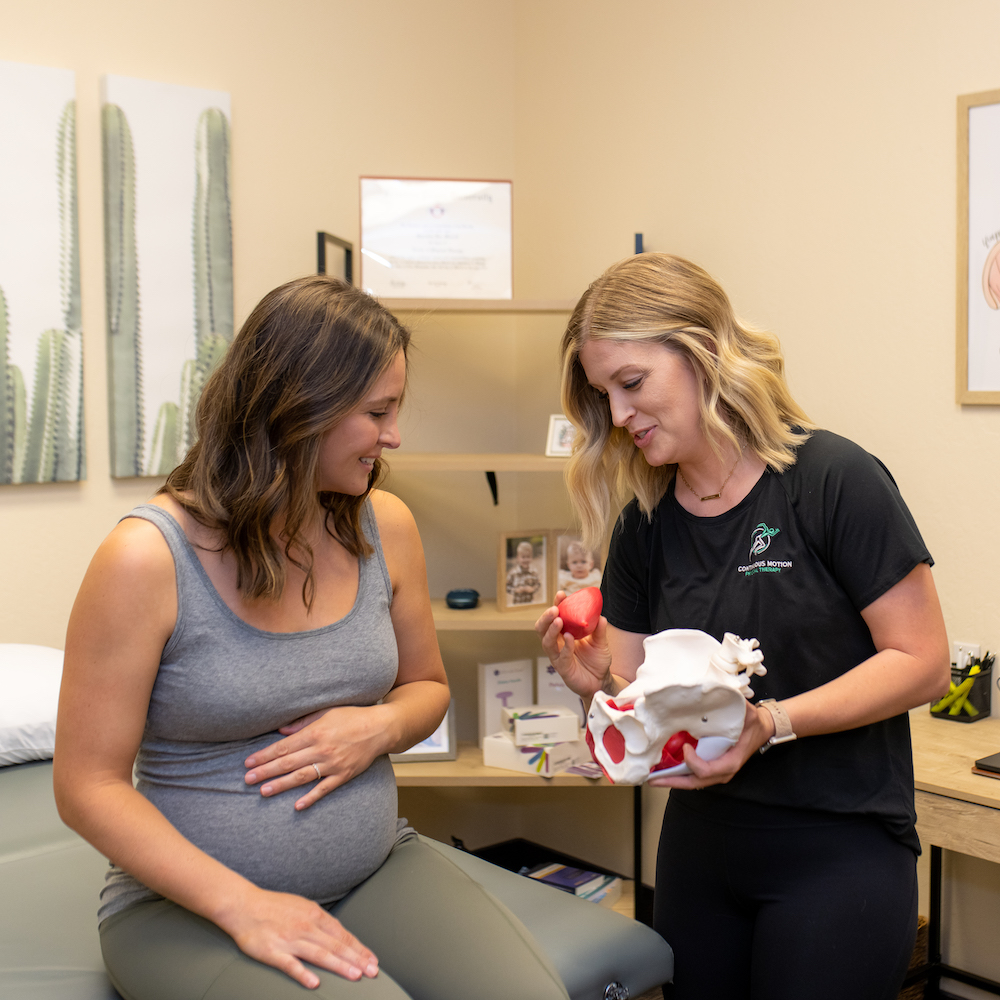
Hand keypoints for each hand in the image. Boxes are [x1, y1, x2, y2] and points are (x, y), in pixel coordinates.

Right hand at [222, 887, 377, 988]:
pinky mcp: (273, 952)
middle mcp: (306, 927)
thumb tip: (338, 933)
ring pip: (320, 954)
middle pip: (336, 945)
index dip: (358, 948)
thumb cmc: (274, 906)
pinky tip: (314, 983)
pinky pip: (290, 965)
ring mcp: (290, 940)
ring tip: (354, 976)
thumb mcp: (303, 906)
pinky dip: (303, 974)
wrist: (244, 905)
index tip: (371, 959)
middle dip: (356, 959)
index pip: (342, 934)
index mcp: (314, 915)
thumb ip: (319, 921)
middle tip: (372, 971)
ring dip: (339, 965)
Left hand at [244, 705, 388, 809]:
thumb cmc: (352, 716)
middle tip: (247, 779)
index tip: (249, 762)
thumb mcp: (326, 712)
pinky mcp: (344, 775)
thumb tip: (281, 731)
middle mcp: (322, 749)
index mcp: (315, 732)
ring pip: (302, 777)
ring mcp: (333, 764)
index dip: (264, 755)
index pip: (284, 747)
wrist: (380, 728)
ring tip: (263, 791)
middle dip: (266, 771)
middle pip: (288, 763)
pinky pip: (324, 789)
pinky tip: (297, 805)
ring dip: (281, 785)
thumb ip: (302, 722)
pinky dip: (311, 798)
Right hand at [534, 591, 612, 699]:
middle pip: (542, 629)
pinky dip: (565, 646)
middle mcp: (557, 643)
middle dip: (546, 617)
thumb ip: (600, 630)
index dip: (557, 605)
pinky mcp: (563, 668)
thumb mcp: (601, 642)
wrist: (601, 681)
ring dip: (551, 630)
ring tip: (558, 620)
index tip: (561, 595)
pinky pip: (561, 656)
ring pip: (546, 642)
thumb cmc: (597, 660)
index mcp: (563, 633)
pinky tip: (569, 638)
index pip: (555, 617)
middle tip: (554, 609)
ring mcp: (558, 656)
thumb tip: (601, 616)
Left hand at [647, 699, 775, 789]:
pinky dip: (679, 775)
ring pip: (693, 782)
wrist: (762, 728)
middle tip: (652, 778)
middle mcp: (723, 771)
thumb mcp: (745, 711)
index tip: (686, 747)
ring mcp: (718, 772)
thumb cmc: (751, 721)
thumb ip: (730, 703)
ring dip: (673, 780)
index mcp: (732, 760)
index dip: (694, 762)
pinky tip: (664, 770)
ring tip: (652, 777)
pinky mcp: (713, 768)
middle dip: (672, 781)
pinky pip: (694, 776)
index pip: (708, 770)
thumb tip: (710, 691)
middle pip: (695, 782)